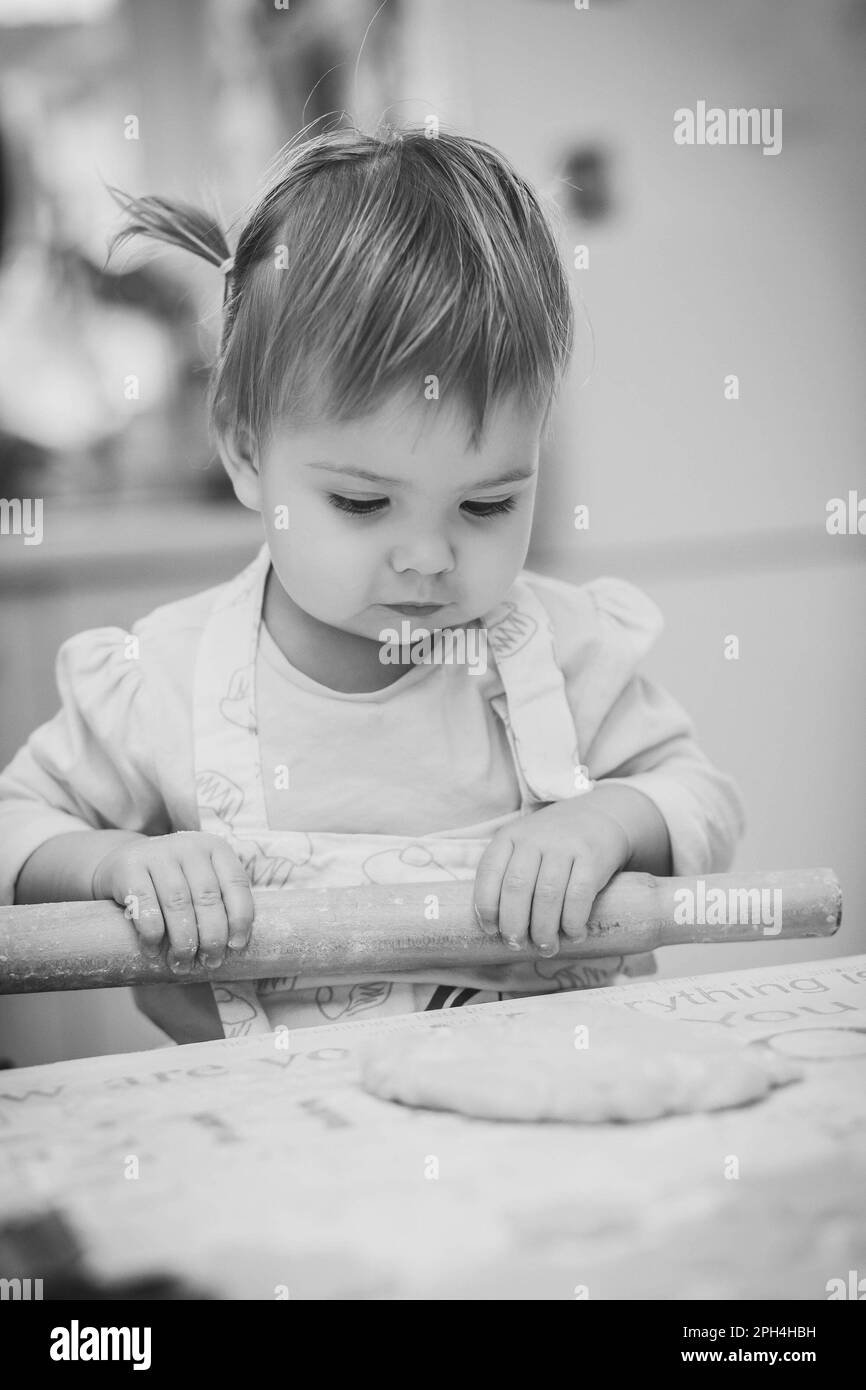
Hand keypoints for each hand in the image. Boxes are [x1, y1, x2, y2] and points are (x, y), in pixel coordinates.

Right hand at [92, 832, 253, 972]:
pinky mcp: (128, 866)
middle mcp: (188, 846)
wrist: (122, 862)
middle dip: (212, 937)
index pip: (236, 883)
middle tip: (209, 962)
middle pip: (208, 897)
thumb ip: (219, 902)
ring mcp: (157, 853)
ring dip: (183, 941)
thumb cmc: (172, 882)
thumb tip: (235, 946)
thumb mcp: (200, 881)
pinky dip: (152, 934)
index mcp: (214, 847)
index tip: (236, 946)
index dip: (240, 918)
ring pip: (178, 904)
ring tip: (183, 963)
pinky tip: (153, 951)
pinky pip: (145, 906)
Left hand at [473, 798, 630, 957]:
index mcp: (510, 836)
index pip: (489, 872)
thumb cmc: (554, 845)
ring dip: (544, 930)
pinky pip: (578, 896)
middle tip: (518, 945)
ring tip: (546, 947)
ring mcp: (564, 845)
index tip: (491, 930)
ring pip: (547, 895)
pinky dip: (573, 922)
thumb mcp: (524, 847)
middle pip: (516, 887)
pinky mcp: (591, 857)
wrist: (601, 816)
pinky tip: (573, 934)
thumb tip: (498, 929)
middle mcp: (534, 838)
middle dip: (514, 924)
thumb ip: (508, 876)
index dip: (486, 906)